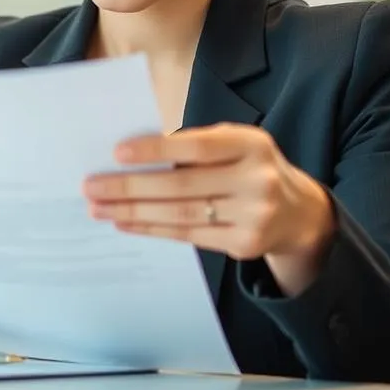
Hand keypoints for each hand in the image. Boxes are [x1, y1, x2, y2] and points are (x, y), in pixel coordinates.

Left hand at [83, 124, 334, 295]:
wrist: (299, 212)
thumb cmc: (248, 167)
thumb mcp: (233, 145)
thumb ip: (194, 146)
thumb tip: (130, 156)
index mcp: (251, 144)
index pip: (197, 146)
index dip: (156, 149)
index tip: (117, 153)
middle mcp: (257, 180)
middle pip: (182, 185)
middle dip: (130, 186)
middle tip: (91, 186)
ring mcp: (255, 216)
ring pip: (180, 214)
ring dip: (133, 212)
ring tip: (99, 208)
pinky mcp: (245, 244)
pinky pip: (188, 236)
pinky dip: (152, 228)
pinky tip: (126, 223)